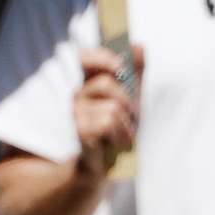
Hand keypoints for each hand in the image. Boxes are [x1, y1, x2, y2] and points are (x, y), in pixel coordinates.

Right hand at [72, 44, 143, 179]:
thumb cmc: (115, 130)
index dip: (102, 58)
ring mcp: (74, 114)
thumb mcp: (129, 99)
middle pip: (105, 83)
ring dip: (126, 124)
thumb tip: (139, 46)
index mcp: (84, 83)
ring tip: (123, 134)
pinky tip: (117, 144)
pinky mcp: (80, 133)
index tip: (119, 66)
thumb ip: (134, 73)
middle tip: (132, 116)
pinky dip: (121, 135)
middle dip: (127, 100)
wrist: (100, 168)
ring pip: (112, 107)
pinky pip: (108, 123)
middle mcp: (74, 95)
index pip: (84, 58)